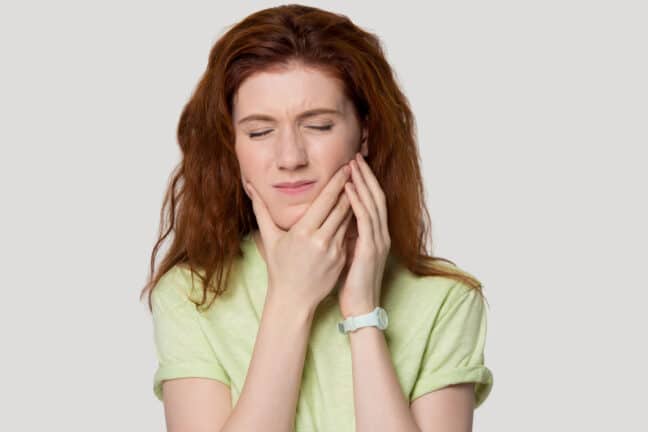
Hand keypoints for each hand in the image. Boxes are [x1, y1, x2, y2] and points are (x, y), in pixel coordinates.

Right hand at [245, 164, 354, 311]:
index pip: (325, 200)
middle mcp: (321, 240)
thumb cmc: (280, 267)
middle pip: (341, 207)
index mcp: (303, 232)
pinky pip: (349, 235)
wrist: (294, 299)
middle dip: (349, 187)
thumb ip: (261, 210)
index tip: (345, 168)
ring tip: (358, 186)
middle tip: (356, 170)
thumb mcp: (270, 238)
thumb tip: (250, 187)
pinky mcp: (342, 259)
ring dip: (353, 203)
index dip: (337, 182)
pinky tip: (356, 210)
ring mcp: (334, 250)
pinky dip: (352, 222)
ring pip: (348, 220)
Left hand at [338, 152, 390, 317]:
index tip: (354, 164)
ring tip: (351, 164)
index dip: (365, 181)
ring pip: (373, 203)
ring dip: (362, 182)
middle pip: (376, 195)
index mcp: (376, 234)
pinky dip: (357, 201)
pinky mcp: (371, 249)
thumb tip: (335, 216)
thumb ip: (346, 233)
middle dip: (366, 174)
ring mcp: (378, 240)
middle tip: (354, 155)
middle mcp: (381, 234)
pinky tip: (348, 189)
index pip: (372, 200)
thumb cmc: (351, 281)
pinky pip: (365, 220)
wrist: (359, 306)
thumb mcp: (349, 251)